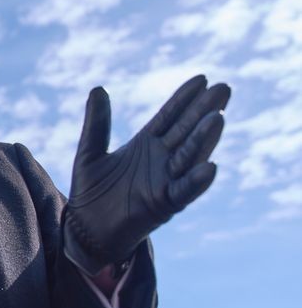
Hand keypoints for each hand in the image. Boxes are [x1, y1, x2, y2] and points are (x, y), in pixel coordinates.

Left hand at [63, 75, 229, 274]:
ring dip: (204, 139)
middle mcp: (161, 161)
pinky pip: (184, 192)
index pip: (170, 117)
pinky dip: (196, 181)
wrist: (83, 229)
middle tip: (224, 88)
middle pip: (186, 131)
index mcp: (146, 145)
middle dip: (204, 111)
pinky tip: (211, 166)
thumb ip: (97, 123)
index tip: (202, 78)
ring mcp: (164, 182)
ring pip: (189, 157)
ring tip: (217, 118)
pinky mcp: (162, 205)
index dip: (184, 98)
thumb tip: (98, 88)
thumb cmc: (90, 192)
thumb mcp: (89, 152)